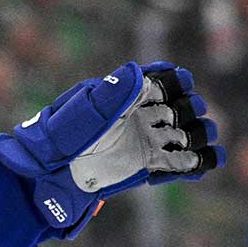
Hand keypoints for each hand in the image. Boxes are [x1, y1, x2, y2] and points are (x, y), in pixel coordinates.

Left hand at [0, 61, 224, 237]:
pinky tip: (195, 166)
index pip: (167, 78)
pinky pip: (186, 163)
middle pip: (187, 105)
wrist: (48, 176)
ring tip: (180, 145)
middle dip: (188, 111)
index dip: (177, 81)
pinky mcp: (150, 166)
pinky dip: (199, 163)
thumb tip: (135, 71)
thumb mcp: (80, 113)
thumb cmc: (58, 139)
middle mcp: (142, 115)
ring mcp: (148, 140)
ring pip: (193, 133)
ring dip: (199, 137)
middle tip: (169, 122)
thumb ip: (108, 94)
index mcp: (127, 94)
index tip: (178, 87)